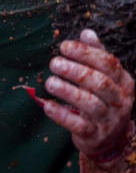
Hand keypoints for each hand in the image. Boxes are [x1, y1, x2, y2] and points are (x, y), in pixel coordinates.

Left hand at [40, 29, 134, 159]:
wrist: (110, 140)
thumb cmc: (104, 101)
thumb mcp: (106, 78)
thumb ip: (97, 56)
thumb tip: (87, 32)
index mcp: (124, 83)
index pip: (109, 64)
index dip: (86, 53)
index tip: (64, 46)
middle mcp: (121, 101)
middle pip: (100, 83)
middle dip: (75, 71)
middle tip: (54, 63)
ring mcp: (109, 121)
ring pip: (91, 104)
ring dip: (68, 92)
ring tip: (49, 82)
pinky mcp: (95, 136)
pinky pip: (79, 125)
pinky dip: (62, 115)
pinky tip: (47, 105)